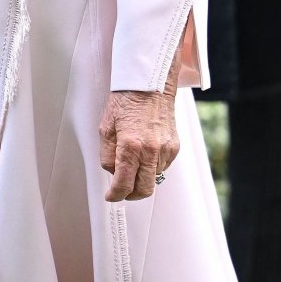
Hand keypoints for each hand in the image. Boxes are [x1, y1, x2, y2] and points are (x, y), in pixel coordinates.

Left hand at [99, 68, 179, 201]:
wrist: (150, 85)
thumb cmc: (126, 102)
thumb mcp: (105, 129)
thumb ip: (107, 156)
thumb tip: (113, 174)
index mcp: (130, 146)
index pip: (123, 184)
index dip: (115, 195)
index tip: (111, 196)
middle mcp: (151, 150)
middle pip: (143, 190)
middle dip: (130, 195)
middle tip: (122, 191)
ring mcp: (166, 149)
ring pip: (153, 179)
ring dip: (142, 177)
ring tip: (133, 162)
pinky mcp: (174, 147)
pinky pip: (162, 167)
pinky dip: (152, 166)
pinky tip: (145, 153)